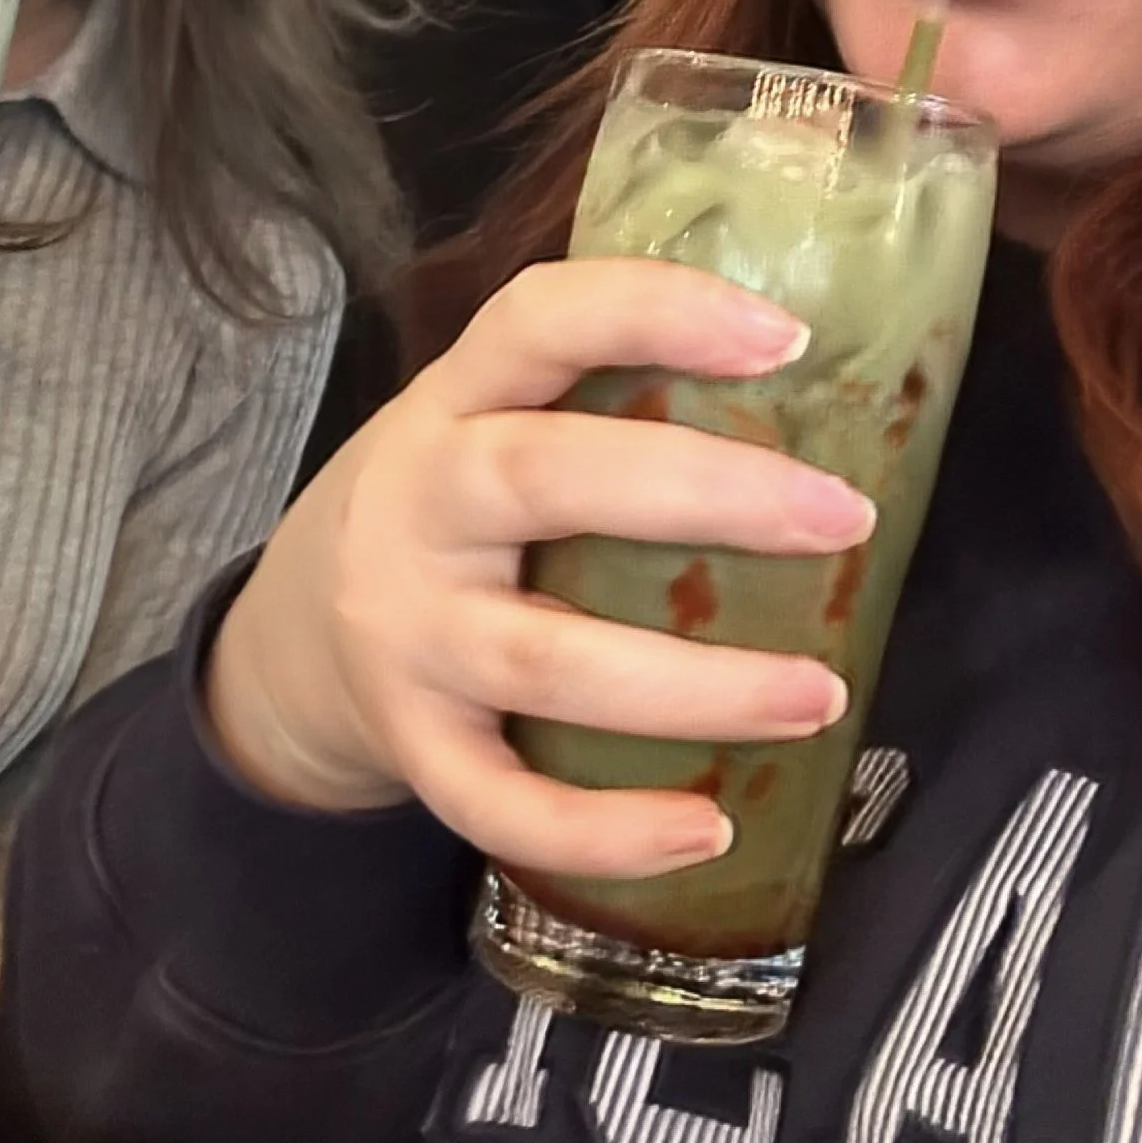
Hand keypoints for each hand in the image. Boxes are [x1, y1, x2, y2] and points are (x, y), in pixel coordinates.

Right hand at [208, 259, 871, 881]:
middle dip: (706, 495)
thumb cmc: (459, 512)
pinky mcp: (414, 747)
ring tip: (820, 696)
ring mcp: (408, 635)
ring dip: (694, 687)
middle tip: (844, 518)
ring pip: (545, 662)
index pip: (537, 322)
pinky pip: (500, 804)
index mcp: (453, 401)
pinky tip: (705, 828)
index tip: (788, 336)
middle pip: (545, 478)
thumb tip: (825, 382)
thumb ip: (608, 395)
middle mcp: (420, 507)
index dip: (653, 311)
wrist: (297, 634)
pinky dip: (603, 831)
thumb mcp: (493, 421)